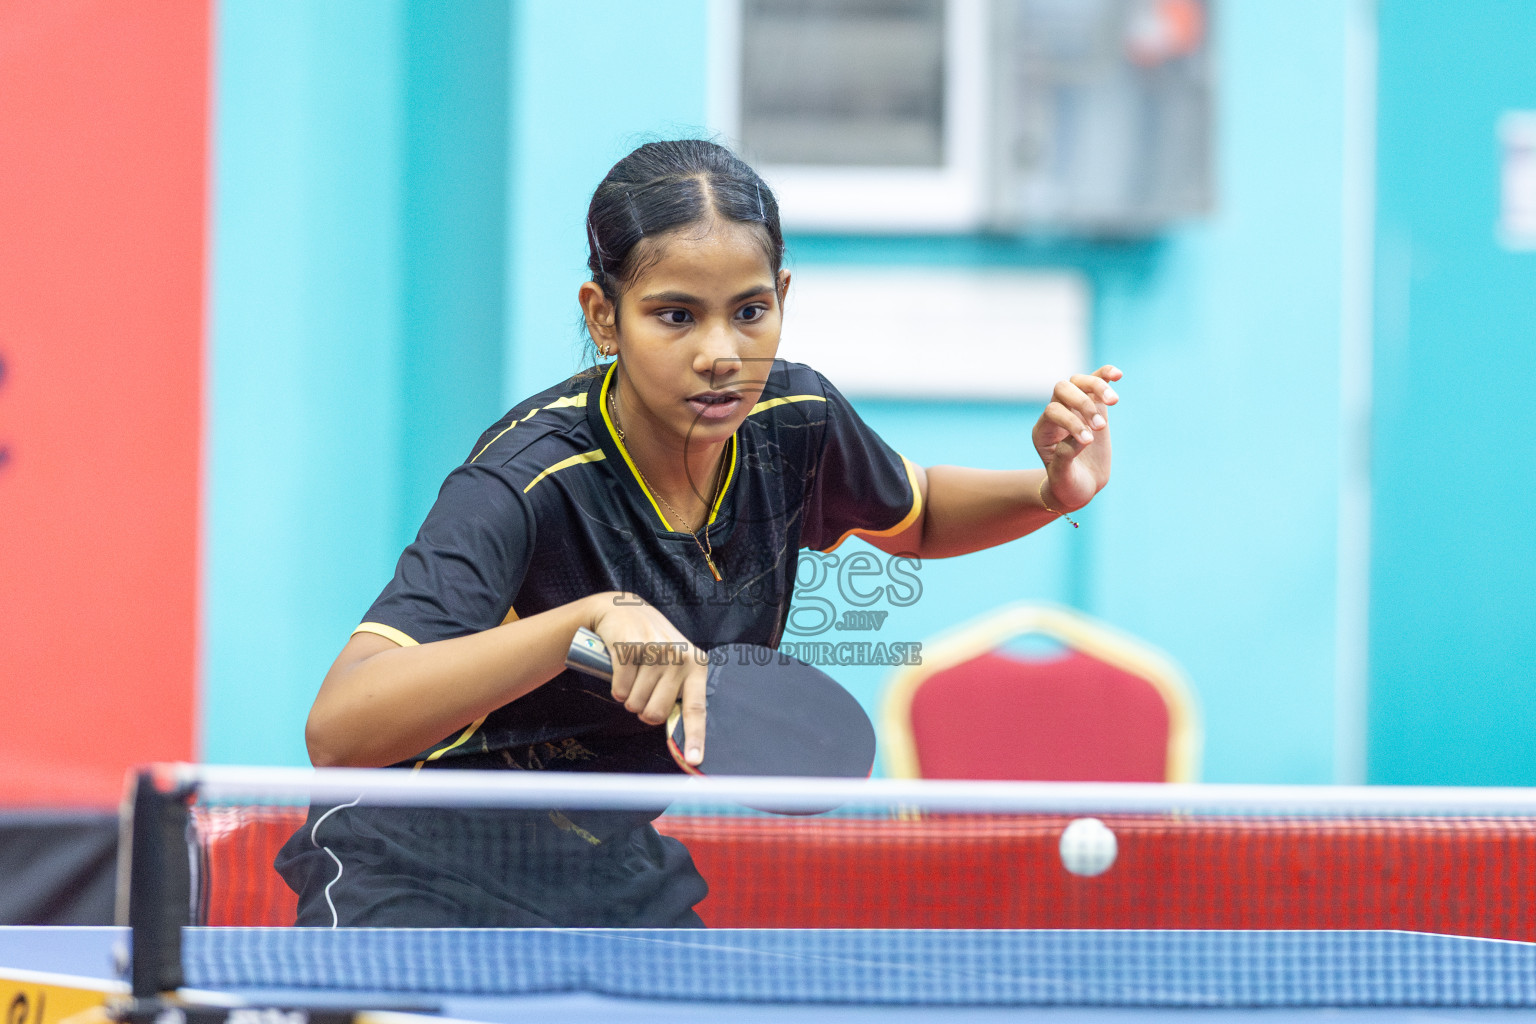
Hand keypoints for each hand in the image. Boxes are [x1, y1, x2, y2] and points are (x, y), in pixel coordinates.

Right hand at [585, 593, 707, 764]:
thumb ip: (678, 690)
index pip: (696, 708)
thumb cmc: (652, 644)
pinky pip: (620, 689)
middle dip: (642, 709)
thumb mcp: (674, 662)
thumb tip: (680, 733)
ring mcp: (655, 651)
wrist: (624, 610)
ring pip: (635, 704)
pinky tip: (620, 671)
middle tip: (641, 690)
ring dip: (628, 697)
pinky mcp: (630, 648)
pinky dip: (616, 688)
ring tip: (632, 676)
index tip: (693, 760)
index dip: (694, 737)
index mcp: (696, 665)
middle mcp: (679, 658)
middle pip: (655, 713)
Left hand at [1032, 365, 1120, 511]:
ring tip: (1114, 401)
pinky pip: (1096, 384)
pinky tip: (1117, 374)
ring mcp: (1074, 409)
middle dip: (1083, 404)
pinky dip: (1105, 376)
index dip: (1071, 421)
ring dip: (1096, 386)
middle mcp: (1056, 416)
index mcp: (1042, 432)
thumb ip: (1066, 458)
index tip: (1089, 441)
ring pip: (1079, 382)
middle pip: (1062, 389)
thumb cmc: (1067, 485)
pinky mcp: (1094, 408)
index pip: (1053, 411)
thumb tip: (1081, 437)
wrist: (1079, 487)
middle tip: (1100, 427)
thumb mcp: (1063, 479)